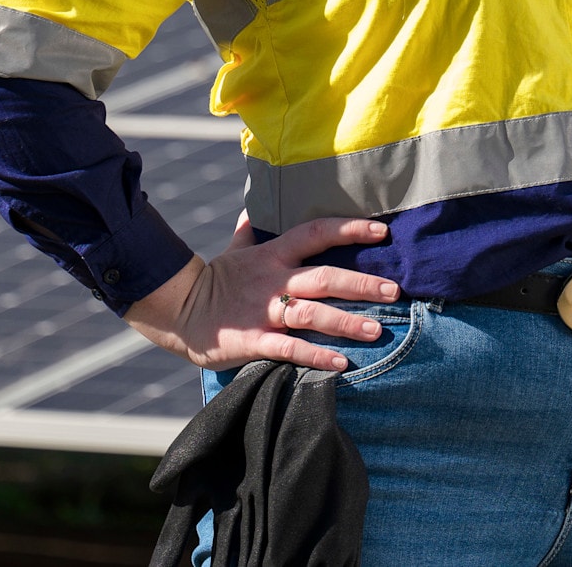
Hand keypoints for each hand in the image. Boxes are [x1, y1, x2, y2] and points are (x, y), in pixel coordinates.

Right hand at [123, 217, 397, 371]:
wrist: (177, 311)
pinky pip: (289, 350)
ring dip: (346, 322)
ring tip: (378, 330)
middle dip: (361, 283)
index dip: (349, 228)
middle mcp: (272, 281)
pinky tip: (341, 364)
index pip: (315, 233)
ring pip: (312, 314)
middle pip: (324, 277)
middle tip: (394, 289)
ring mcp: (263, 312)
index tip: (382, 230)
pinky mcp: (253, 341)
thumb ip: (248, 230)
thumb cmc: (214, 281)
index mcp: (271, 255)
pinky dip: (316, 357)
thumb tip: (251, 207)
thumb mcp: (233, 250)